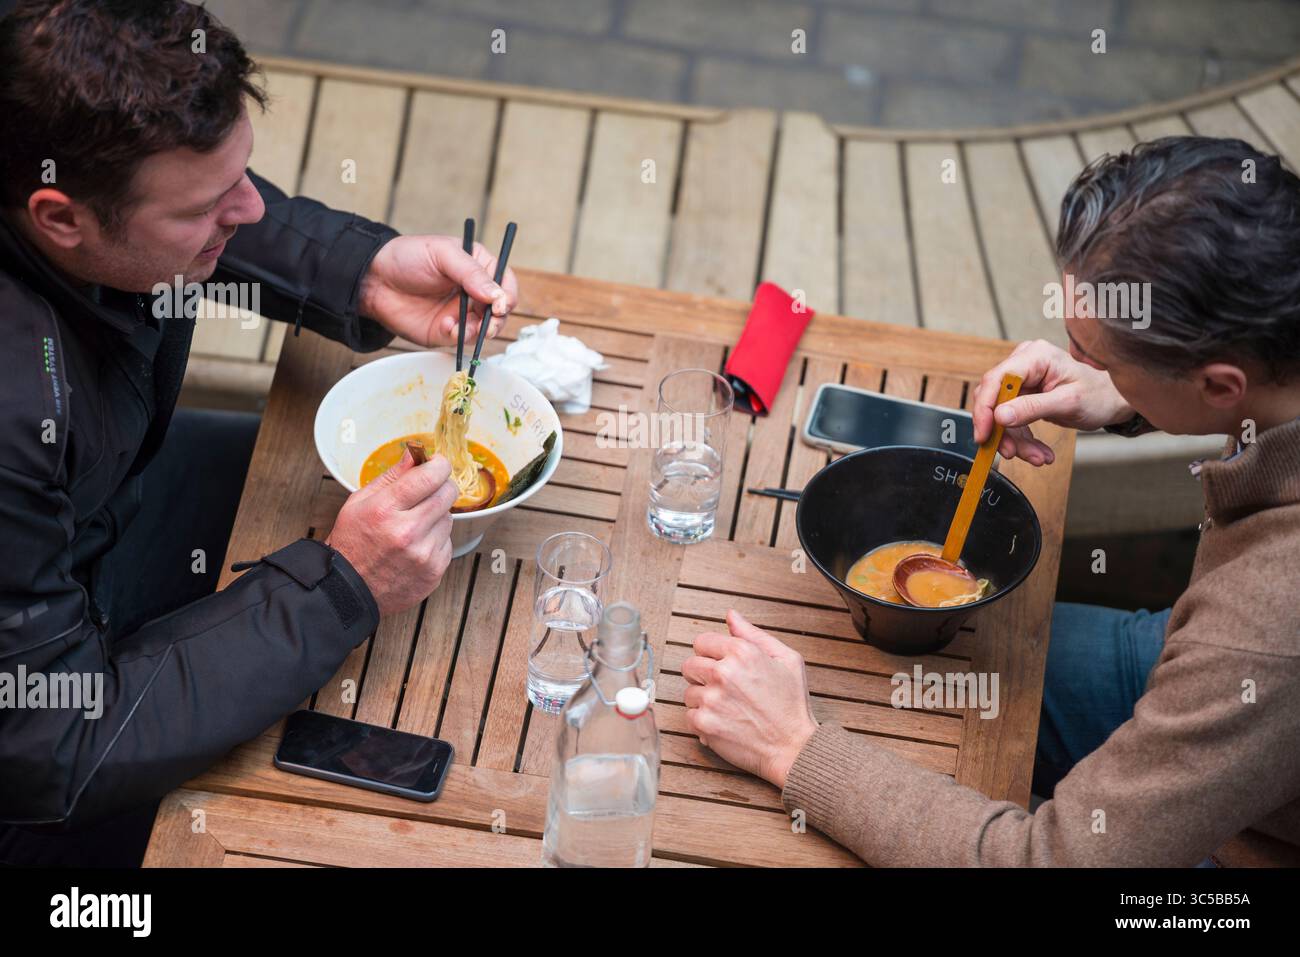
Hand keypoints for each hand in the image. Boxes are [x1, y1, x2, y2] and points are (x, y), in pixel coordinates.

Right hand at [326, 449, 457, 615]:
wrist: (349, 591)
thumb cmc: (352, 543)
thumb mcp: (360, 502)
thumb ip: (392, 476)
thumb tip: (415, 454)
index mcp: (386, 510)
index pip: (429, 476)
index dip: (438, 465)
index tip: (437, 463)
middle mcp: (408, 532)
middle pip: (447, 493)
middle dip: (441, 486)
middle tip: (428, 491)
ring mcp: (424, 554)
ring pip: (449, 518)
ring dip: (436, 516)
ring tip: (412, 527)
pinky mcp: (435, 571)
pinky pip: (448, 542)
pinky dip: (435, 540)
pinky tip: (415, 546)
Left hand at [359, 234, 519, 347]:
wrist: (373, 280)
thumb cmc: (407, 257)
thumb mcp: (442, 255)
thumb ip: (471, 274)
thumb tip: (497, 296)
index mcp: (478, 266)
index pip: (505, 282)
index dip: (508, 295)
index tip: (500, 305)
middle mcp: (474, 291)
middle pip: (501, 311)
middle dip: (496, 319)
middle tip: (488, 323)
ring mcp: (461, 313)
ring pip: (485, 329)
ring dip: (478, 331)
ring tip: (460, 325)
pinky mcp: (446, 331)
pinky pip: (462, 340)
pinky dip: (458, 337)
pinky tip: (445, 326)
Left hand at [681, 610, 818, 788]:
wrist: (793, 748)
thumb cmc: (792, 705)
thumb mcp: (786, 659)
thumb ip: (754, 634)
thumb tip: (731, 615)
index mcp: (742, 652)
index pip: (702, 641)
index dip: (712, 653)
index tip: (722, 665)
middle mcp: (723, 672)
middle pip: (689, 665)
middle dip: (703, 675)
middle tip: (724, 689)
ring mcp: (712, 699)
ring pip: (689, 692)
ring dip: (703, 700)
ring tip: (728, 709)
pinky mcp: (705, 723)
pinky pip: (690, 716)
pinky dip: (703, 722)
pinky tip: (724, 723)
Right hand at [971, 339, 1133, 465]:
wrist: (1110, 401)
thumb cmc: (1097, 395)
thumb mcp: (1068, 403)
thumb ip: (1032, 408)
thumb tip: (999, 416)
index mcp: (1035, 356)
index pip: (996, 380)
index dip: (985, 409)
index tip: (984, 435)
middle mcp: (1024, 364)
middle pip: (995, 400)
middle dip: (1003, 431)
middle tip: (1011, 453)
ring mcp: (1022, 380)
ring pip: (1001, 415)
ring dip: (1016, 440)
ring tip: (1037, 457)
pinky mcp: (1023, 395)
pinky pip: (1011, 420)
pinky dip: (1022, 439)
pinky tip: (1038, 452)